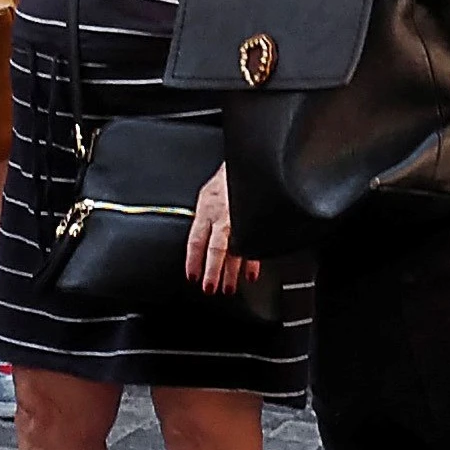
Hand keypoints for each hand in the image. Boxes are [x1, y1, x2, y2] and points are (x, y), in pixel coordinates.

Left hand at [182, 167, 257, 294]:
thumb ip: (203, 218)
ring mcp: (241, 219)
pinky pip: (255, 243)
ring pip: (236, 250)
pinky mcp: (256, 219)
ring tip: (229, 288)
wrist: (249, 161)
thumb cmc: (228, 178)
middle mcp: (223, 216)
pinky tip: (251, 274)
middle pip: (216, 249)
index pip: (196, 240)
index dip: (193, 261)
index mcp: (207, 209)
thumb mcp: (207, 195)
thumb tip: (197, 240)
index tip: (192, 277)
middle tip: (210, 288)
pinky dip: (254, 261)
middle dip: (213, 271)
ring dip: (232, 272)